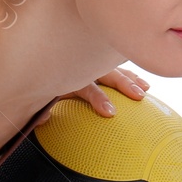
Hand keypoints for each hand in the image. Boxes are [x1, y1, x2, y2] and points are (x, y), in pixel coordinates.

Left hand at [35, 67, 150, 125]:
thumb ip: (39, 108)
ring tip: (144, 90)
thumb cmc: (41, 85)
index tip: (110, 113)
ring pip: (114, 70)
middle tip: (138, 96)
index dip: (99, 99)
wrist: (36, 63)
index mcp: (67, 76)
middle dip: (122, 84)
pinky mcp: (97, 67)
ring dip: (130, 79)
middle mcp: (81, 68)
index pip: (86, 86)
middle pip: (106, 74)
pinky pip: (116, 69)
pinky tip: (145, 85)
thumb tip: (42, 118)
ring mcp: (91, 66)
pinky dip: (131, 76)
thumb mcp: (37, 97)